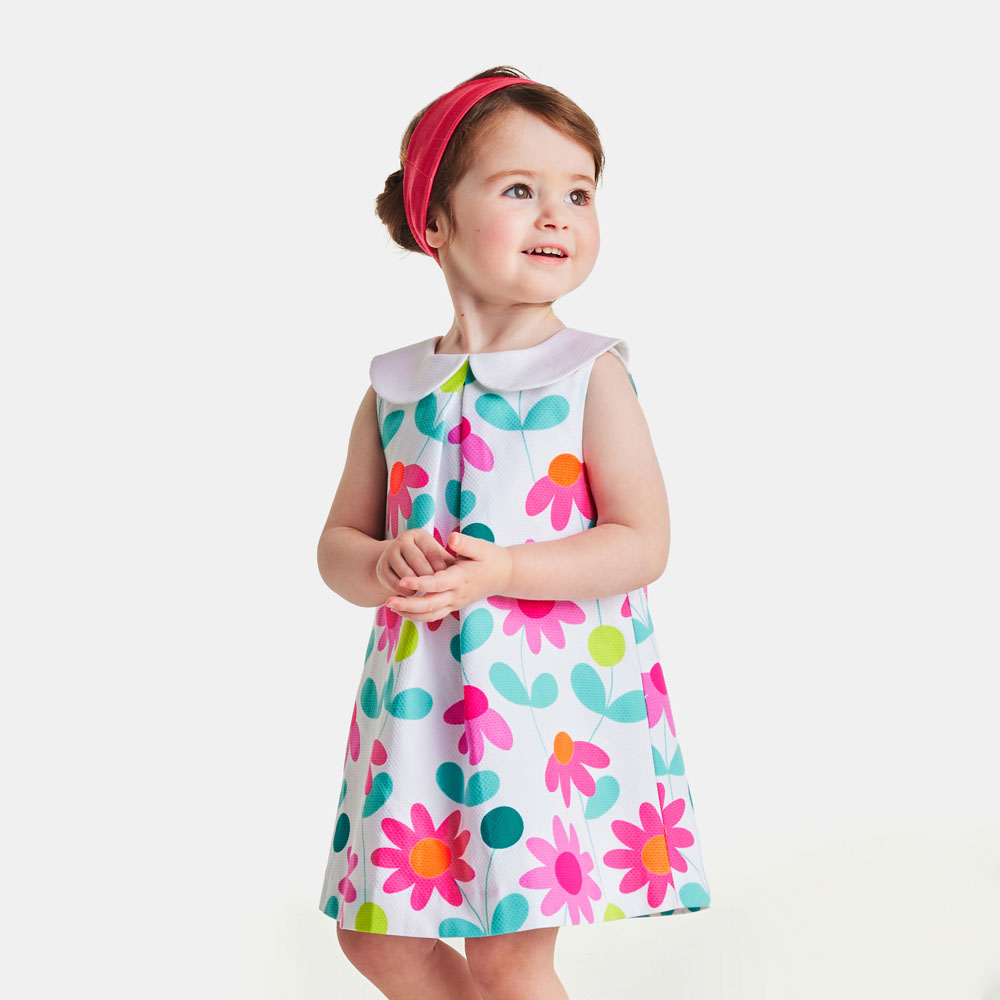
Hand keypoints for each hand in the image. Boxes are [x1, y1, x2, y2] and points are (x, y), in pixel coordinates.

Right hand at [375, 528, 456, 598]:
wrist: (397, 563)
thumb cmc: (426, 560)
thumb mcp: (436, 555)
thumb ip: (448, 560)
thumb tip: (462, 568)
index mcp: (418, 535)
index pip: (433, 552)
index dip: (441, 568)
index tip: (448, 580)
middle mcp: (402, 540)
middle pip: (418, 562)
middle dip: (429, 578)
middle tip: (438, 590)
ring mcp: (389, 553)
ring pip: (406, 574)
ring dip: (418, 587)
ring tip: (427, 594)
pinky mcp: (381, 569)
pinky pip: (395, 584)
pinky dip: (406, 593)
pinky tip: (414, 595)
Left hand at [385, 531, 512, 621]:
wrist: (505, 575)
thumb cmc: (492, 558)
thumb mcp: (481, 547)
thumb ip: (465, 543)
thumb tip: (452, 538)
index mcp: (461, 578)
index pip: (437, 584)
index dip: (419, 584)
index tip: (402, 580)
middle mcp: (457, 594)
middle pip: (430, 605)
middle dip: (408, 605)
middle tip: (388, 600)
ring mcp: (455, 603)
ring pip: (430, 615)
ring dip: (409, 613)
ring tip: (390, 605)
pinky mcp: (453, 606)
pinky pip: (433, 616)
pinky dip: (417, 616)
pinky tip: (402, 609)